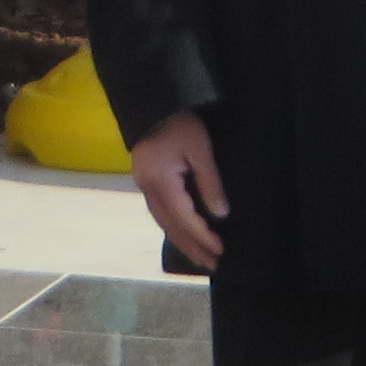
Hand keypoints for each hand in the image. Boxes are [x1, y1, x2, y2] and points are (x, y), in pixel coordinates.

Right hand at [128, 110, 229, 269]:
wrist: (151, 101)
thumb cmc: (179, 122)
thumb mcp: (200, 149)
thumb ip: (209, 182)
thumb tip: (220, 214)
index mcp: (161, 184)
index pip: (185, 219)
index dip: (203, 237)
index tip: (220, 251)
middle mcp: (149, 191)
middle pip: (171, 227)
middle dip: (193, 247)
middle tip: (213, 265)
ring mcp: (144, 186)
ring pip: (163, 222)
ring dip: (182, 241)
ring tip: (200, 256)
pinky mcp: (146, 181)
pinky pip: (160, 213)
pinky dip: (173, 227)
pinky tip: (183, 233)